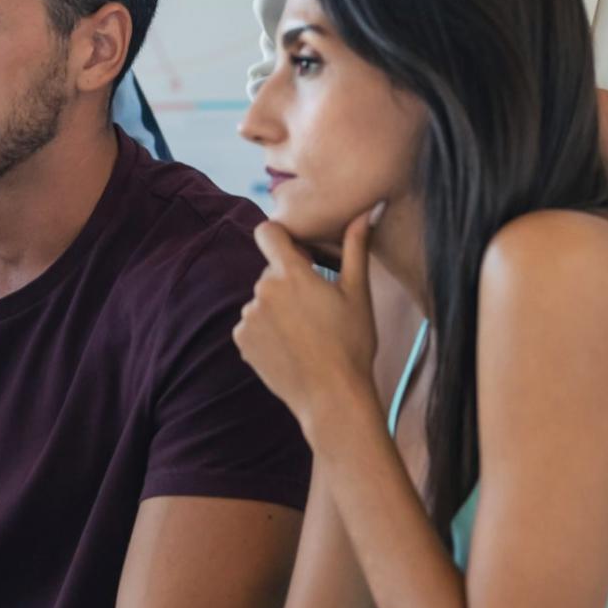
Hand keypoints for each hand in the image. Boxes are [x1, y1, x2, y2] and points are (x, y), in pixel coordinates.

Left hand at [234, 213, 379, 435]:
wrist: (333, 397)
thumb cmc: (352, 344)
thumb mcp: (358, 293)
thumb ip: (355, 247)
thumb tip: (366, 211)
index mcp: (290, 274)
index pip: (267, 232)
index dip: (282, 237)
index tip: (300, 253)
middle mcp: (262, 290)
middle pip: (271, 272)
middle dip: (290, 282)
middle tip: (318, 308)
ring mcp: (248, 317)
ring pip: (263, 300)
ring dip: (279, 308)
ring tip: (307, 333)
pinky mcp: (242, 341)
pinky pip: (253, 325)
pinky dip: (268, 331)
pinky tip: (292, 347)